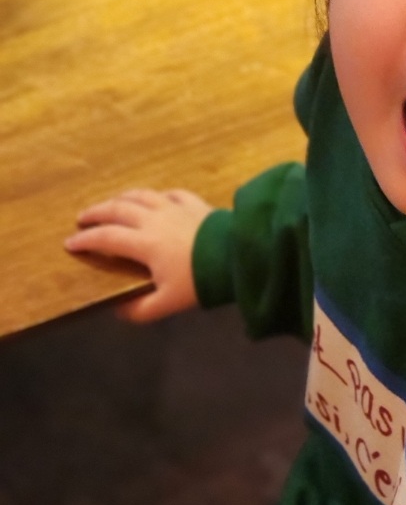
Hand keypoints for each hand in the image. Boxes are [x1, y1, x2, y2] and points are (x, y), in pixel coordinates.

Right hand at [65, 188, 212, 322]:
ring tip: (112, 203)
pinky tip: (157, 199)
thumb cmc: (200, 279)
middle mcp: (154, 219)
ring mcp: (175, 207)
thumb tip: (118, 311)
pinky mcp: (193, 202)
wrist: (236, 256)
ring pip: (142, 195)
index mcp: (144, 243)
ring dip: (122, 198)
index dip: (86, 240)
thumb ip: (140, 309)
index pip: (107, 237)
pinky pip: (171, 193)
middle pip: (118, 209)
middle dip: (96, 212)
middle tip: (82, 217)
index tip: (70, 243)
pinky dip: (158, 195)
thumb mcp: (167, 303)